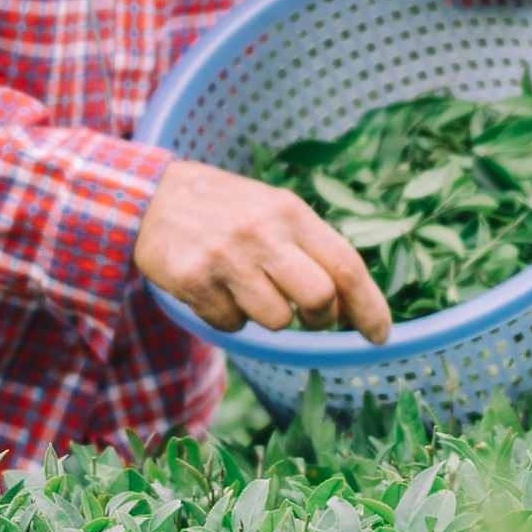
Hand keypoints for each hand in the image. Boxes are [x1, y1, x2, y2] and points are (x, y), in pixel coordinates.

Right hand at [132, 159, 393, 341]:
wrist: (151, 196)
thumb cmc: (226, 209)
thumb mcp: (273, 210)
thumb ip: (310, 247)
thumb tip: (346, 303)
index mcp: (291, 212)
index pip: (346, 265)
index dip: (370, 306)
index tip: (380, 335)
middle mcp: (264, 233)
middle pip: (319, 299)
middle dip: (321, 318)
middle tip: (308, 315)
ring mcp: (228, 258)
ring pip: (277, 320)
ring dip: (268, 316)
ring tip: (246, 287)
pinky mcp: (195, 280)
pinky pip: (232, 325)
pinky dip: (229, 317)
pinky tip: (216, 289)